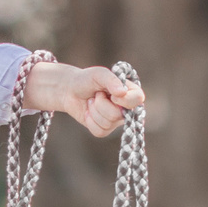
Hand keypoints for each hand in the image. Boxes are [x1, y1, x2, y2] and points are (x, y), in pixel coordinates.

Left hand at [25, 62, 143, 137]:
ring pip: (107, 124)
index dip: (124, 100)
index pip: (138, 99)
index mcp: (129, 91)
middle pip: (118, 115)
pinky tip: (88, 112)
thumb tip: (122, 93)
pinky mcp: (105, 129)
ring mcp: (116, 119)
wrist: (69, 90)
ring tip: (92, 101)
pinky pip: (100, 132)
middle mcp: (126, 107)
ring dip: (94, 111)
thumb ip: (111, 80)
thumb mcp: (98, 74)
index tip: (111, 95)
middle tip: (97, 95)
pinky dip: (90, 121)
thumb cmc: (86, 79)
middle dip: (101, 104)